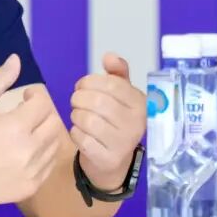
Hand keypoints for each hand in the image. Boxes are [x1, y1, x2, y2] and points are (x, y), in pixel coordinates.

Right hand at [0, 54, 64, 206]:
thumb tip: (16, 58)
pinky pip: (49, 165)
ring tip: (25, 134)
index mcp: (15, 126)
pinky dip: (42, 156)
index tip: (23, 98)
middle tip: (25, 115)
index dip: (34, 96)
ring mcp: (31, 172)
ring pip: (54, 145)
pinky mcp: (30, 187)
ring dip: (44, 134)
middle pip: (54, 124)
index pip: (42, 103)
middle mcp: (28, 150)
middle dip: (42, 114)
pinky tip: (23, 153)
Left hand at [70, 52, 146, 191]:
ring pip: (87, 120)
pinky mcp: (107, 158)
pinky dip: (75, 132)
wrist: (113, 160)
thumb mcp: (122, 95)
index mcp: (141, 104)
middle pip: (97, 101)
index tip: (81, 85)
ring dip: (76, 115)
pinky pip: (81, 138)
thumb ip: (117, 74)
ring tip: (79, 115)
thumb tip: (109, 56)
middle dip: (79, 98)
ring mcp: (123, 143)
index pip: (112, 85)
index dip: (90, 81)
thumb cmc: (116, 120)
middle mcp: (136, 124)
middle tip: (76, 100)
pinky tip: (80, 132)